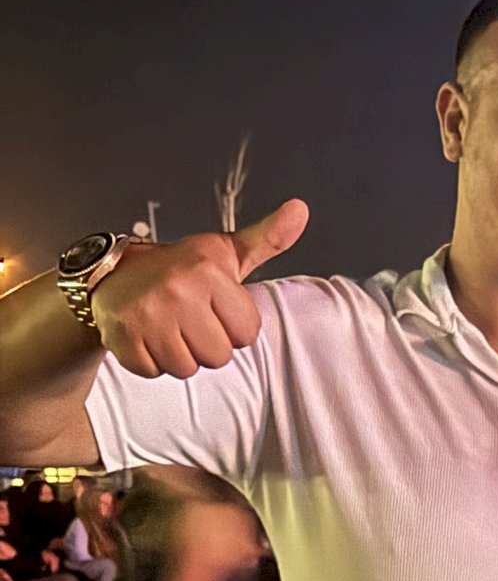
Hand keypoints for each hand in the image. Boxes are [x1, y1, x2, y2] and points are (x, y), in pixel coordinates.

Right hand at [92, 199, 308, 380]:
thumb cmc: (178, 267)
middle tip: (187, 319)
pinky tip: (146, 335)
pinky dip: (150, 361)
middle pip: (218, 356)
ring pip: (186, 368)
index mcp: (209, 272)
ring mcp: (147, 314)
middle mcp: (177, 291)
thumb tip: (300, 209)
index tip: (213, 308)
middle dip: (206, 344)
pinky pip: (153, 371)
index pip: (246, 334)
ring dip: (178, 354)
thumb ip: (267, 239)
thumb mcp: (225, 252)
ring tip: (167, 327)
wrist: (113, 273)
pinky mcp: (122, 334)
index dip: (232, 327)